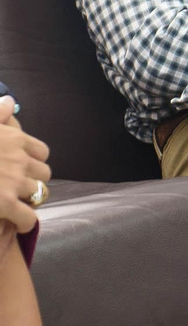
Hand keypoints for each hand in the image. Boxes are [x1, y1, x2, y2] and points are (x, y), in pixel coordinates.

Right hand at [0, 96, 49, 235]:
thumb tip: (9, 100)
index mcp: (15, 139)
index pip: (42, 152)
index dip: (33, 161)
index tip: (24, 168)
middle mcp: (20, 160)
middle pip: (44, 173)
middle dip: (34, 180)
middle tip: (20, 188)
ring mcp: (14, 182)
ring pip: (39, 193)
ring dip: (31, 200)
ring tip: (19, 205)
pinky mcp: (5, 204)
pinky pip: (28, 216)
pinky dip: (26, 222)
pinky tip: (19, 224)